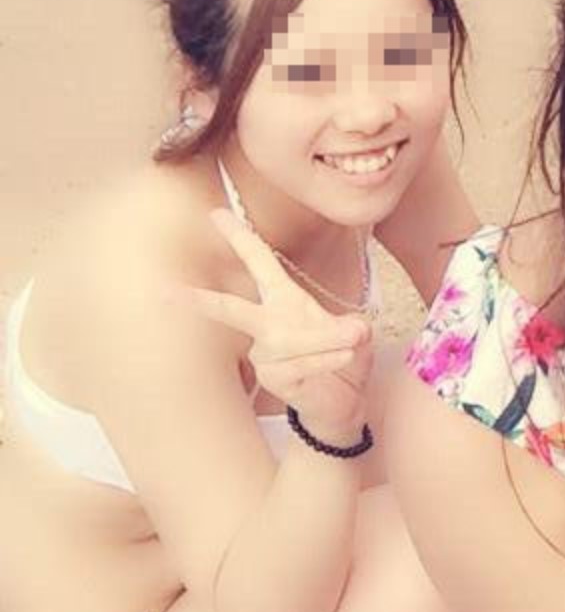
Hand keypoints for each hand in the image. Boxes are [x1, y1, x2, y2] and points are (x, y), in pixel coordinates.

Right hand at [192, 209, 373, 444]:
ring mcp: (265, 353)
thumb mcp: (353, 331)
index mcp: (284, 298)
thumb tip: (353, 329)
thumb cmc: (342, 354)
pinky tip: (341, 359)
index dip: (240, 238)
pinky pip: (297, 364)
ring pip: (288, 340)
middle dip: (201, 300)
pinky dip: (326, 359)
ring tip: (350, 342)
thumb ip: (350, 327)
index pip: (260, 263)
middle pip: (232, 309)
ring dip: (326, 340)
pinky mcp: (271, 379)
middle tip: (164, 291)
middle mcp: (268, 323)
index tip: (216, 213)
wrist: (344, 398)